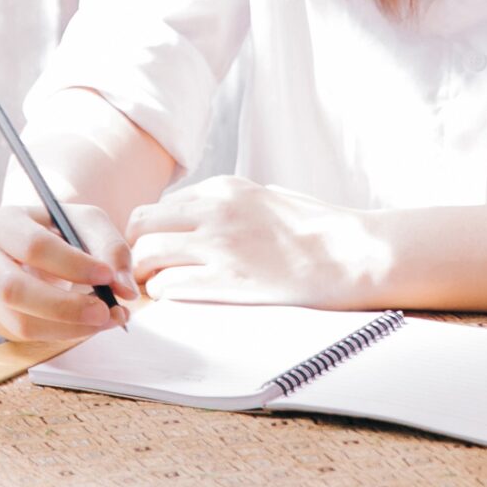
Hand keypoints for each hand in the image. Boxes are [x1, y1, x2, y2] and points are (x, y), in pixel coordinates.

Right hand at [0, 203, 137, 342]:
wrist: (37, 246)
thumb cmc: (61, 230)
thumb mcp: (88, 223)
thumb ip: (111, 249)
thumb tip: (124, 289)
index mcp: (2, 223)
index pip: (33, 246)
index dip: (72, 264)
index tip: (107, 276)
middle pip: (14, 290)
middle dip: (66, 306)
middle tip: (105, 311)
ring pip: (19, 322)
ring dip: (67, 328)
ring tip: (104, 320)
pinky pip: (25, 337)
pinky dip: (61, 334)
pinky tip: (86, 324)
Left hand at [127, 176, 388, 305]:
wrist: (350, 253)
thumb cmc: (316, 228)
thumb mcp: (266, 197)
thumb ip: (230, 203)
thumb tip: (203, 215)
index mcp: (223, 188)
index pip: (160, 206)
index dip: (153, 233)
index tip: (158, 253)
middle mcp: (214, 210)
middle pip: (140, 224)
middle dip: (136, 250)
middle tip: (147, 272)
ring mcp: (219, 244)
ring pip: (146, 255)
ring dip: (145, 275)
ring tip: (158, 288)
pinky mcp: (228, 280)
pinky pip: (169, 286)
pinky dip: (165, 294)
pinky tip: (180, 298)